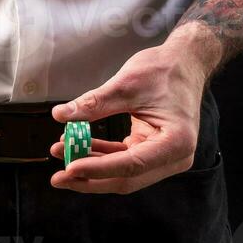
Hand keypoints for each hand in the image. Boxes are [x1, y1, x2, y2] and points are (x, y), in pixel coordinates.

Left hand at [48, 31, 216, 193]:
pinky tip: (76, 148)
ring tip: (61, 155)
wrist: (184, 63)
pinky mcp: (152, 152)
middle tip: (58, 177)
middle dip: (90, 177)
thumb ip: (94, 104)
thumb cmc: (164, 70)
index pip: (131, 165)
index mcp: (176, 142)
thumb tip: (60, 115)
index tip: (69, 168)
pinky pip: (123, 160)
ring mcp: (164, 158)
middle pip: (126, 179)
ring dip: (91, 166)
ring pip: (122, 173)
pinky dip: (100, 156)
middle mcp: (174, 157)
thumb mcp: (126, 85)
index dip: (98, 169)